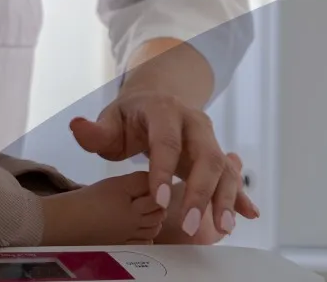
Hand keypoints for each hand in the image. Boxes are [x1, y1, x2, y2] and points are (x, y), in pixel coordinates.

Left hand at [69, 90, 258, 238]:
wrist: (158, 98)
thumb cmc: (130, 116)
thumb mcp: (111, 119)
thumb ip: (95, 131)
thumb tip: (77, 127)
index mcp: (164, 110)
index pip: (166, 140)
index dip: (164, 169)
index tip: (159, 199)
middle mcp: (193, 122)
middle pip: (205, 155)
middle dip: (200, 191)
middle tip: (188, 224)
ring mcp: (209, 137)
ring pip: (224, 167)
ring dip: (225, 198)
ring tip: (222, 228)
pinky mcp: (218, 154)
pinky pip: (234, 175)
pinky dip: (242, 195)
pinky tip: (249, 215)